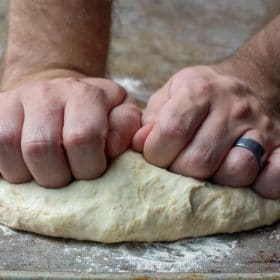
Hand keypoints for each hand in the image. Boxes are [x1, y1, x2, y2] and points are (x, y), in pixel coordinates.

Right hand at [0, 74, 139, 186]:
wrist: (58, 92)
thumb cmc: (94, 111)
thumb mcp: (121, 112)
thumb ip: (125, 127)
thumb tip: (111, 147)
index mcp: (87, 95)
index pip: (83, 138)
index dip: (88, 166)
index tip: (92, 170)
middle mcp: (49, 92)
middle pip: (42, 147)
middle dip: (57, 176)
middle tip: (67, 175)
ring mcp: (17, 99)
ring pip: (9, 148)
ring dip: (29, 174)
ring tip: (46, 171)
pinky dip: (7, 166)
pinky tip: (25, 166)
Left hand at [133, 66, 279, 198]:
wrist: (244, 81)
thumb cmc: (201, 93)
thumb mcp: (170, 94)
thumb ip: (151, 120)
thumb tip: (139, 144)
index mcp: (199, 91)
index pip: (172, 132)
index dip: (155, 153)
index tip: (154, 156)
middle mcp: (232, 107)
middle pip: (199, 160)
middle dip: (180, 172)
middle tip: (178, 165)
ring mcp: (260, 127)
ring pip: (236, 171)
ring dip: (215, 181)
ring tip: (208, 169)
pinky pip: (276, 176)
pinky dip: (259, 186)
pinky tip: (244, 178)